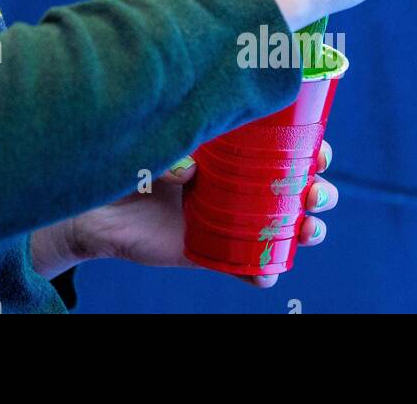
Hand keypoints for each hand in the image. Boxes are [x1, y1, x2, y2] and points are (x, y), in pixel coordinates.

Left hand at [63, 142, 338, 288]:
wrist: (97, 211)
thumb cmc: (124, 165)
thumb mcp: (149, 150)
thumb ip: (169, 154)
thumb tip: (194, 171)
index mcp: (228, 150)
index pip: (278, 144)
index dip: (308, 148)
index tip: (319, 150)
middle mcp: (235, 184)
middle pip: (292, 187)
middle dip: (317, 190)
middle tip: (316, 192)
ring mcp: (227, 219)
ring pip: (280, 227)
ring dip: (304, 229)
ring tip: (307, 230)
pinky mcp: (212, 251)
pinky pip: (245, 266)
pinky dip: (261, 272)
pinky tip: (266, 272)